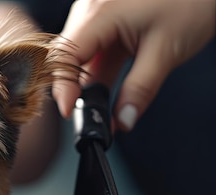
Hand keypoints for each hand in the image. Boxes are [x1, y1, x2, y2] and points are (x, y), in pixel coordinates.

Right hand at [52, 0, 214, 130]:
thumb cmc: (191, 2)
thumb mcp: (167, 51)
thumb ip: (141, 89)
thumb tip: (123, 121)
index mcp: (101, 13)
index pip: (66, 55)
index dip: (63, 86)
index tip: (69, 112)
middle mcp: (91, 10)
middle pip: (68, 57)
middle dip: (74, 89)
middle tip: (89, 118)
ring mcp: (96, 14)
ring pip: (79, 56)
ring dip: (87, 83)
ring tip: (100, 110)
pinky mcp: (105, 20)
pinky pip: (92, 51)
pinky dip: (97, 73)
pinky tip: (105, 93)